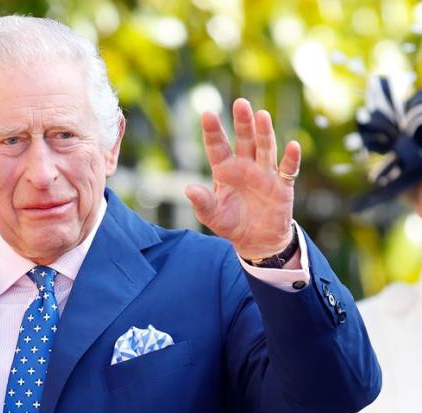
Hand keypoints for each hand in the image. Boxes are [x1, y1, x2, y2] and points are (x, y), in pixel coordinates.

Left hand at [184, 98, 301, 258]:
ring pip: (265, 148)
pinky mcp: (283, 186)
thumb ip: (202, 202)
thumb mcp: (211, 216)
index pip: (218, 146)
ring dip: (264, 132)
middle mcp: (246, 166)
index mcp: (225, 170)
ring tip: (261, 115)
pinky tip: (292, 145)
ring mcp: (265, 173)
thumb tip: (188, 189)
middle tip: (240, 103)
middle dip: (242, 122)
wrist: (256, 240)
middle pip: (244, 140)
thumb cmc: (231, 224)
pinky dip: (290, 158)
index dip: (213, 131)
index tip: (207, 114)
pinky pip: (288, 169)